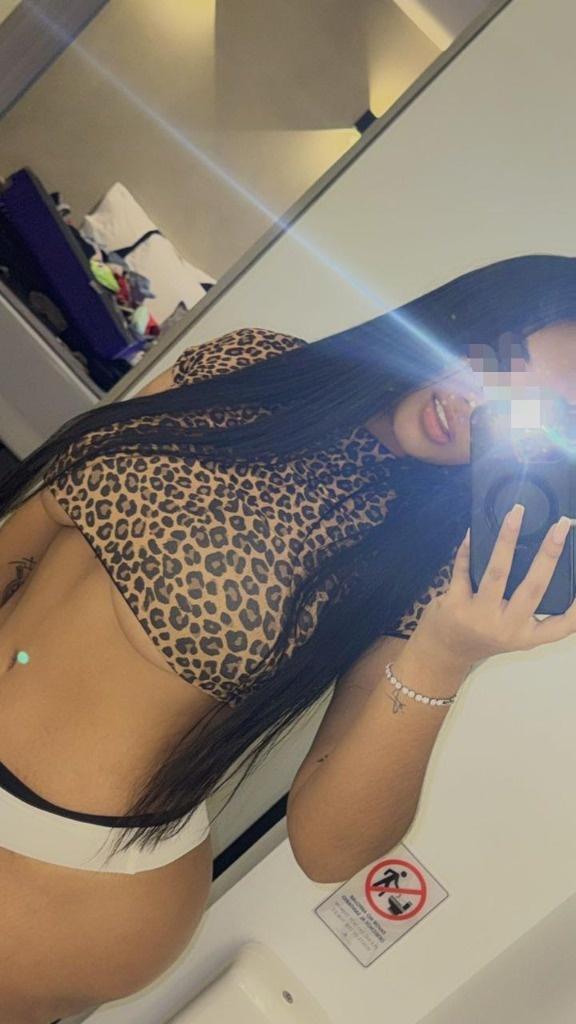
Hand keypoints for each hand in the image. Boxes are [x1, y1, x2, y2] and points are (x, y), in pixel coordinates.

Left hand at [414, 506, 575, 663]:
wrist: (445, 652)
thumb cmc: (486, 634)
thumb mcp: (513, 629)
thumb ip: (528, 606)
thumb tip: (543, 557)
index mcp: (526, 635)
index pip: (561, 626)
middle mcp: (507, 628)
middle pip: (532, 588)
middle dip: (549, 554)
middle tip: (561, 525)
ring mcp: (479, 617)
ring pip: (497, 573)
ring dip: (507, 540)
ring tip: (516, 513)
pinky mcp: (454, 605)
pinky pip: (463, 570)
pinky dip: (468, 549)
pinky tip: (475, 531)